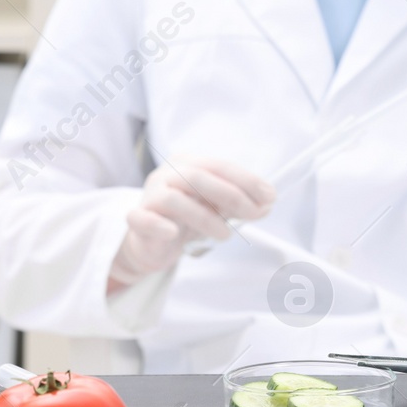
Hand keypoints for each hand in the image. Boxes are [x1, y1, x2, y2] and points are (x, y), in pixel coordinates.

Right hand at [109, 157, 275, 288]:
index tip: (270, 196)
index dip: (247, 180)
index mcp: (188, 164)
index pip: (220, 166)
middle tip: (254, 214)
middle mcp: (167, 174)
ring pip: (176, 200)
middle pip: (199, 177)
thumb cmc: (187, 219)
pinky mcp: (136, 220)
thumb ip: (240, 205)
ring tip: (226, 235)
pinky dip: (160, 225)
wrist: (151, 243)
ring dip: (206, 218)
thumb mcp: (217, 208)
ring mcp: (150, 195)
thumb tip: (267, 204)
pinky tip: (174, 234)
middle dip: (232, 195)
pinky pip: (144, 219)